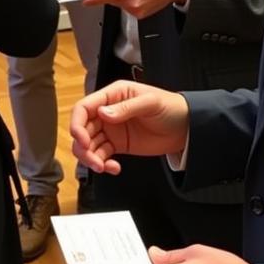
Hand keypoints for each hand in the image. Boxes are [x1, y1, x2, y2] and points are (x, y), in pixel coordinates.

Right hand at [70, 80, 188, 173]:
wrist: (186, 128)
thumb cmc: (171, 107)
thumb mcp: (150, 103)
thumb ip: (126, 108)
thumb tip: (103, 114)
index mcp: (112, 95)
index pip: (84, 107)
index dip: (77, 124)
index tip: (82, 140)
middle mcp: (107, 111)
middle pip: (82, 129)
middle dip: (83, 147)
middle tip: (94, 161)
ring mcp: (111, 129)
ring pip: (88, 145)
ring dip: (91, 158)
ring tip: (104, 167)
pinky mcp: (117, 145)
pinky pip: (101, 155)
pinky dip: (103, 164)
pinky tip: (114, 168)